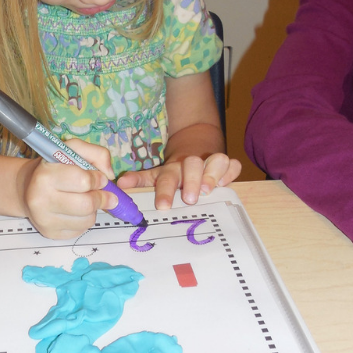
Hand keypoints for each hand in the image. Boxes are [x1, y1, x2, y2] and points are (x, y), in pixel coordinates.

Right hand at [23, 139, 119, 239]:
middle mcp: (41, 200)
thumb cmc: (54, 167)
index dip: (98, 179)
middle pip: (87, 205)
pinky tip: (76, 211)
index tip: (100, 178)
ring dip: (93, 210)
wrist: (27, 188)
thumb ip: (96, 154)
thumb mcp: (72, 149)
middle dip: (101, 198)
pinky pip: (81, 230)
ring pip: (87, 220)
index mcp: (46, 175)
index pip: (83, 181)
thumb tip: (109, 175)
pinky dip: (84, 220)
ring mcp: (44, 220)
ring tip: (85, 199)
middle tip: (104, 193)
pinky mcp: (50, 233)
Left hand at [118, 152, 241, 209]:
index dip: (164, 191)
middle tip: (189, 199)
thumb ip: (139, 181)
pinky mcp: (226, 165)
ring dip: (213, 173)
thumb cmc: (174, 171)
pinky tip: (227, 183)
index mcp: (173, 169)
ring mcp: (210, 163)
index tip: (163, 207)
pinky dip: (231, 172)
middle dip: (191, 180)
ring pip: (216, 159)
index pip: (166, 177)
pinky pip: (233, 165)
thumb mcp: (156, 175)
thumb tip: (119, 185)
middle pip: (192, 165)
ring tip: (209, 191)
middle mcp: (191, 164)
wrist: (195, 145)